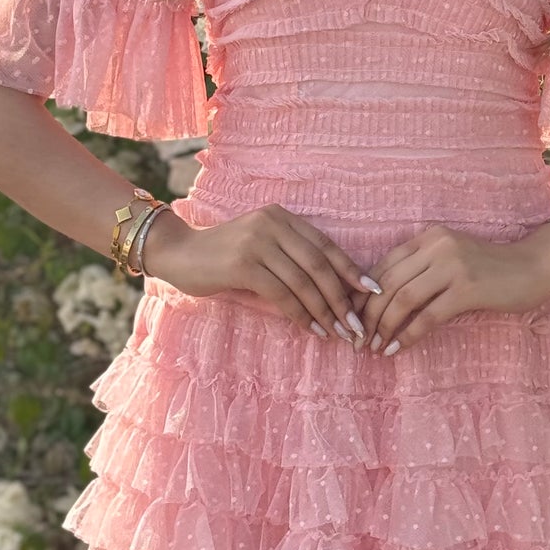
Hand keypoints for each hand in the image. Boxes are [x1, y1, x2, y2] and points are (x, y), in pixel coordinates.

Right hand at [142, 204, 379, 344]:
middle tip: (357, 324)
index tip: (372, 292)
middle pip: (319, 264)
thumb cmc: (222, 257)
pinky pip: (282, 293)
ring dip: (325, 311)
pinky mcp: (243, 264)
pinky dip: (300, 314)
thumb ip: (290, 264)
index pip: (326, 245)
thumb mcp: (261, 251)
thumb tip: (331, 297)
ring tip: (339, 333)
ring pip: (303, 281)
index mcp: (282, 217)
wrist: (178, 253)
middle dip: (342, 297)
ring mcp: (258, 242)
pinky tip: (311, 329)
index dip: (351, 270)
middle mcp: (273, 223)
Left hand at [352, 221, 549, 357]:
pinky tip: (397, 349)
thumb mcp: (452, 259)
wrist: (535, 266)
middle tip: (358, 339)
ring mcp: (452, 266)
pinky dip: (408, 334)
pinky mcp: (467, 289)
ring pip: (403, 299)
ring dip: (383, 327)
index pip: (384, 266)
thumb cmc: (492, 267)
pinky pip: (428, 316)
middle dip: (367, 314)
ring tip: (374, 347)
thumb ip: (424, 269)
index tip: (352, 317)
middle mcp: (437, 247)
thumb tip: (385, 300)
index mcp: (429, 237)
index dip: (363, 294)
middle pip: (388, 283)